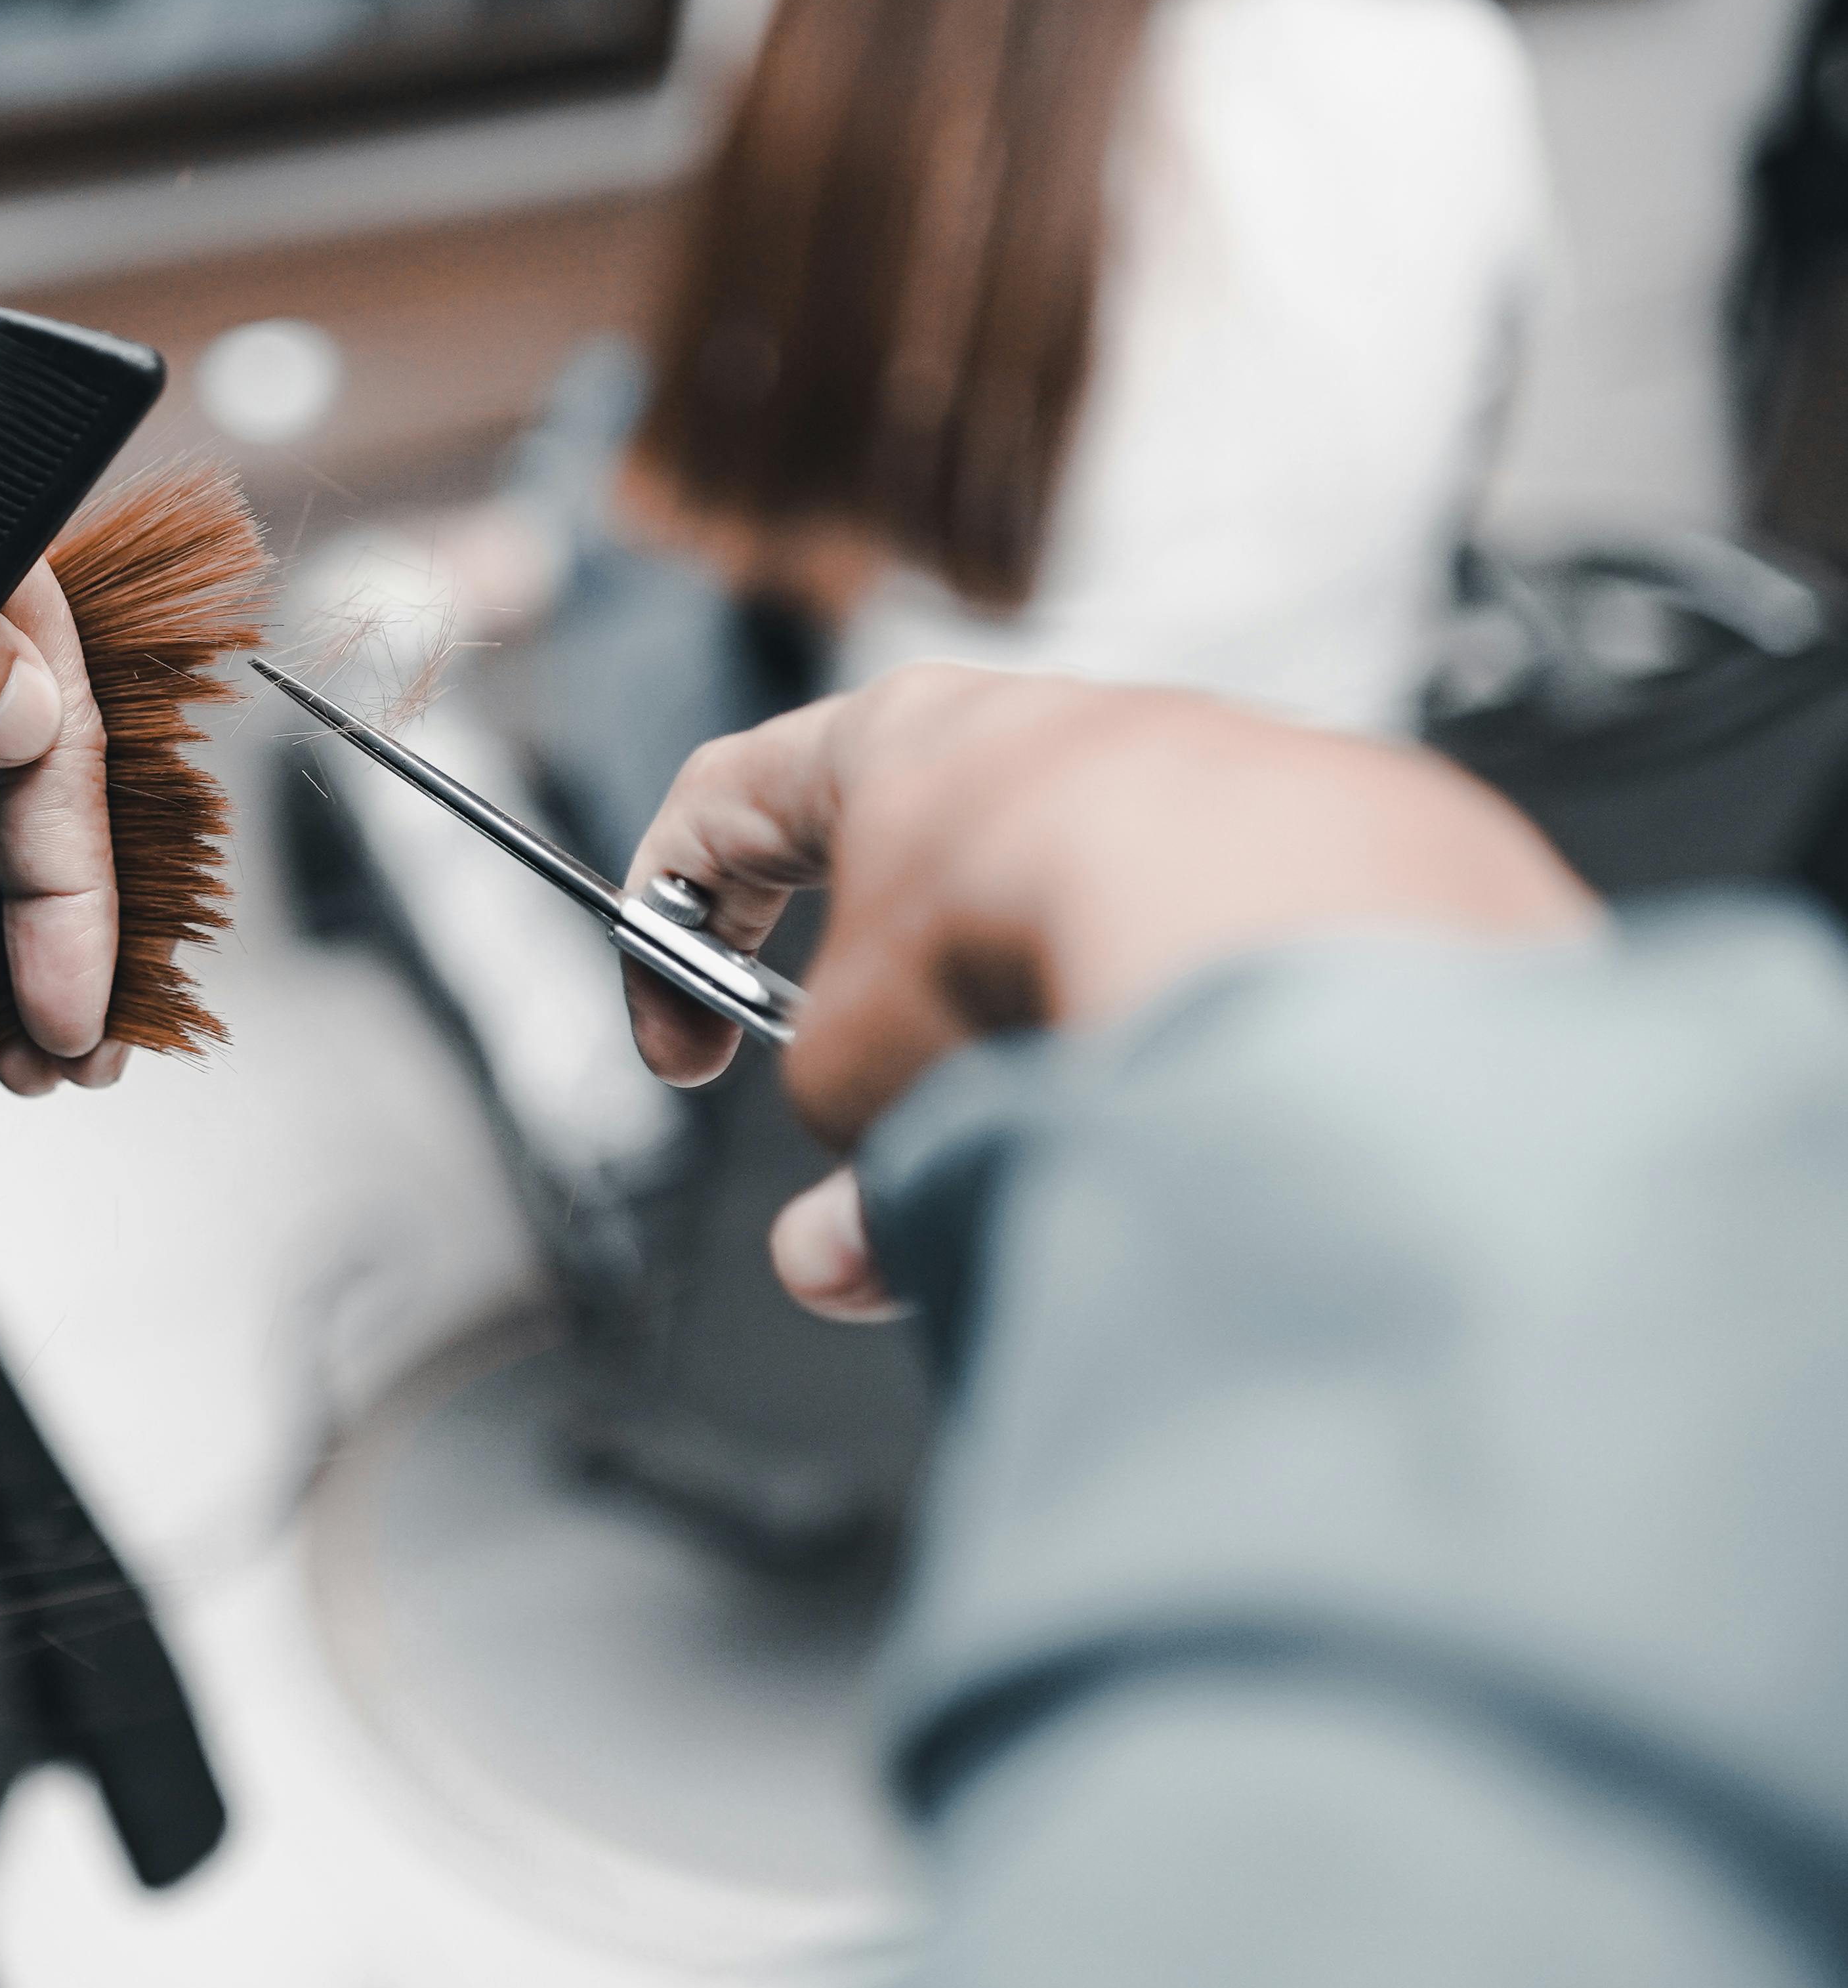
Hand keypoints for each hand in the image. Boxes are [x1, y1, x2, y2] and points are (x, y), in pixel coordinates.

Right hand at [620, 665, 1600, 1314]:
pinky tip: (1179, 1126)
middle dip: (889, 1026)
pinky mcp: (1319, 840)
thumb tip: (840, 1260)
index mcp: (894, 739)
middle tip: (886, 1125)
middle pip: (922, 876)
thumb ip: (834, 1163)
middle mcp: (1044, 727)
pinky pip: (1213, 953)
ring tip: (1050, 1156)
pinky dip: (1174, 1044)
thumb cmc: (1012, 950)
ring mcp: (1192, 770)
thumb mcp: (860, 1081)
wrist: (1259, 916)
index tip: (684, 1054)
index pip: (728, 799)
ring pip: (1077, 922)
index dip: (668, 935)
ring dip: (1038, 1042)